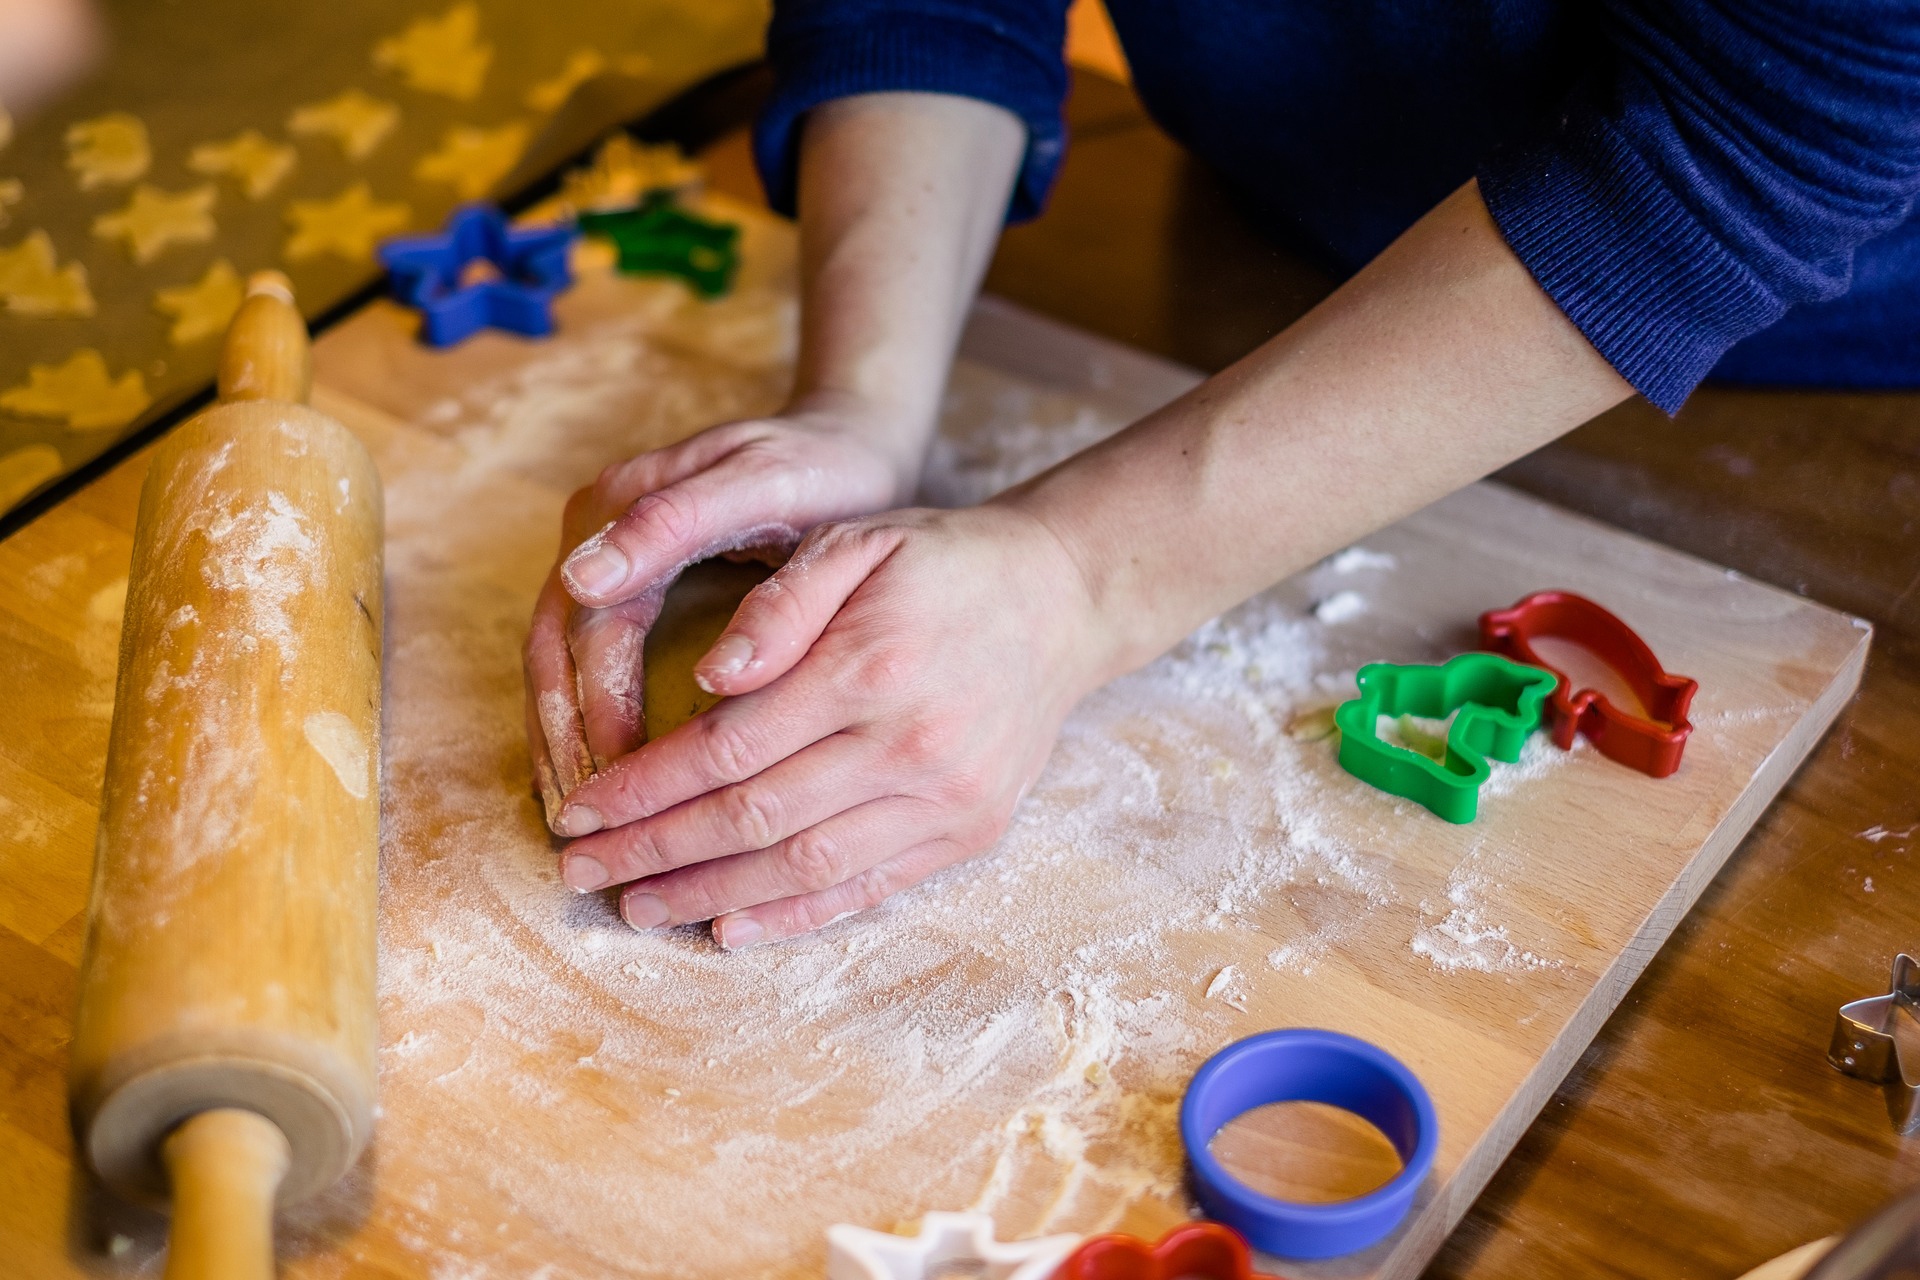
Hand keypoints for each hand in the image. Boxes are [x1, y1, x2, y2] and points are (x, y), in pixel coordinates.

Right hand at [523, 403, 918, 826]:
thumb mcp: (761, 482)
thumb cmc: (821, 466)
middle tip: (583, 824)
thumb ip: (676, 522)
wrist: (850, 440)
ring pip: (557, 665)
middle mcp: (595, 531)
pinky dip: (583, 723)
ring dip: (561, 741)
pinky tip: (598, 782)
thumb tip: (582, 581)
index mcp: (621, 504)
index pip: (589, 627)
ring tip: (577, 820)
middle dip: (563, 740)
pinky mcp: (623, 586)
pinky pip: (583, 664)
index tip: (617, 782)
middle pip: (554, 652)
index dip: (597, 708)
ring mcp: (601, 559)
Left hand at [548, 503, 1108, 946]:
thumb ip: (781, 603)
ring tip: (638, 909)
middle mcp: (907, 743)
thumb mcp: (860, 543)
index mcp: (866, 666)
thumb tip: (710, 677)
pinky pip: (869, 887)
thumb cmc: (943, 563)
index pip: (725, 747)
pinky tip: (731, 928)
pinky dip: (795, 915)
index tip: (579, 809)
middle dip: (654, 853)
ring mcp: (945, 797)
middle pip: (753, 818)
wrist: (1063, 600)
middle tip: (582, 872)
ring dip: (709, 897)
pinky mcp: (970, 831)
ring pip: (804, 867)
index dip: (642, 787)